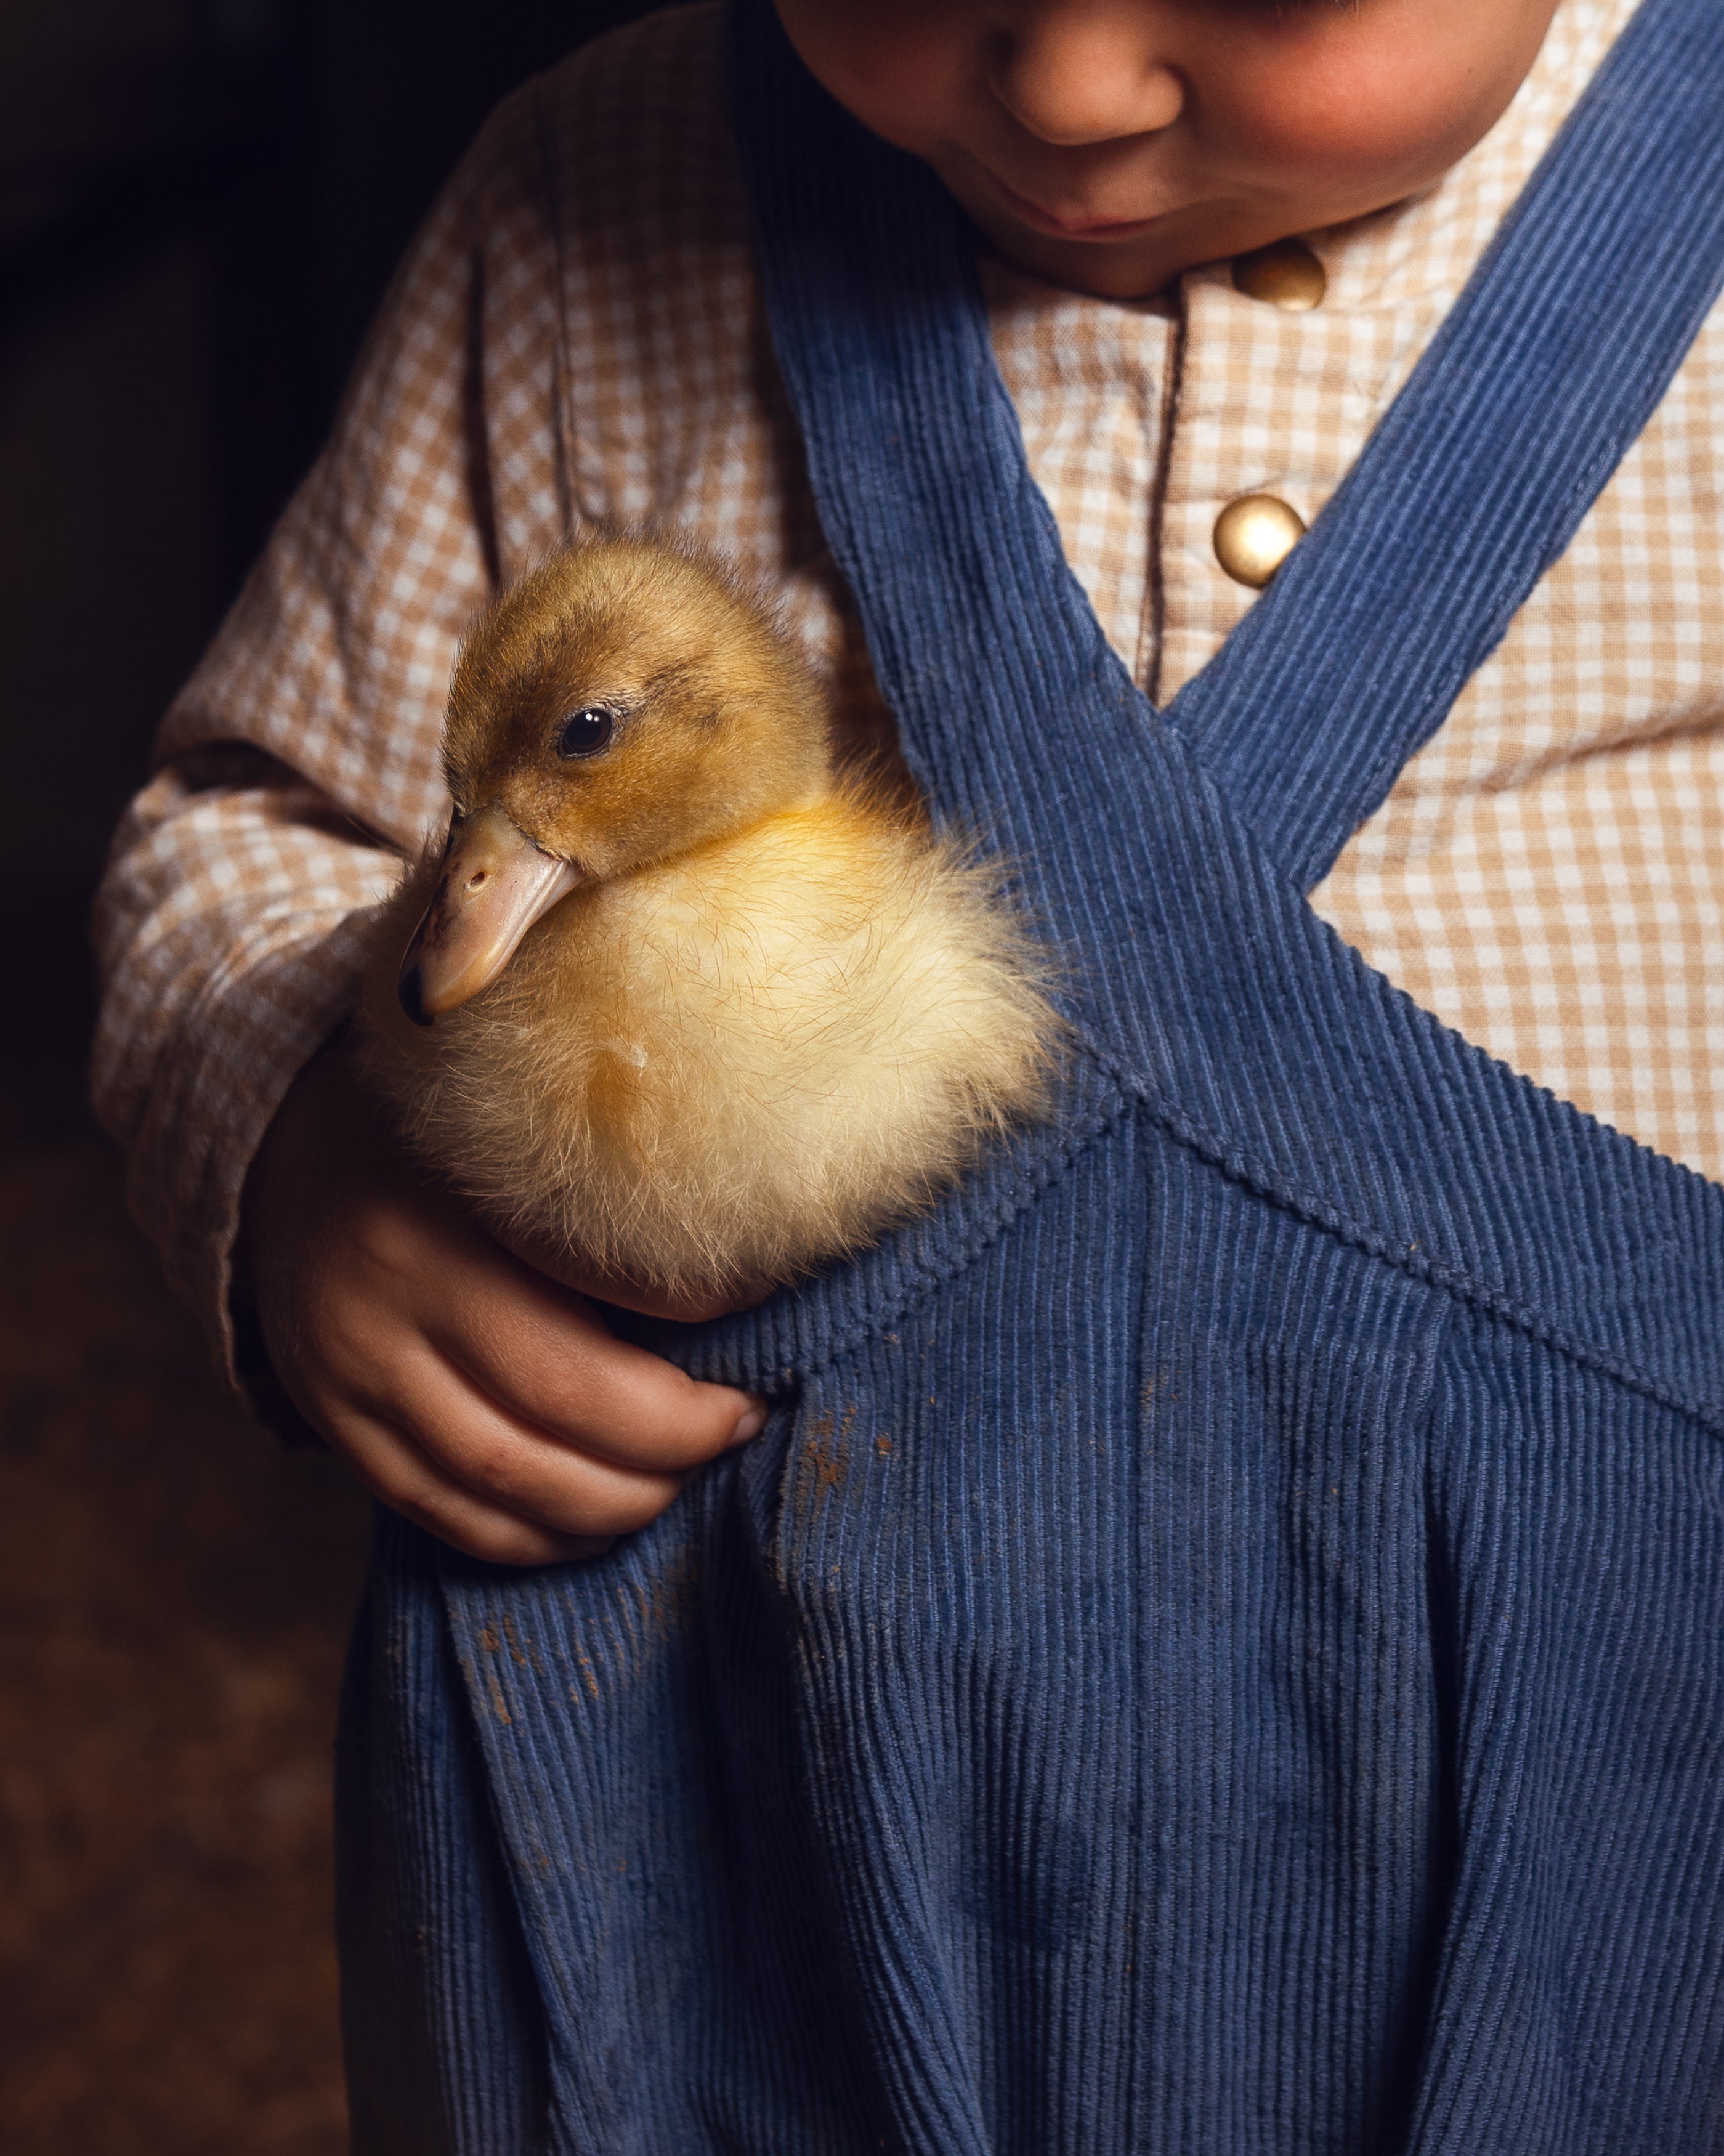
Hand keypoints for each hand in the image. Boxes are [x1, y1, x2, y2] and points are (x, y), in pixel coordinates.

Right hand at [239, 1039, 766, 1565]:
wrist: (284, 1146)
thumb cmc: (435, 1125)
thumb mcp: (509, 1122)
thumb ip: (604, 1190)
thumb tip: (748, 1263)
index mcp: (440, 1211)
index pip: (593, 1300)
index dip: (693, 1339)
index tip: (757, 1340)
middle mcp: (383, 1300)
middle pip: (557, 1411)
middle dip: (671, 1441)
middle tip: (739, 1420)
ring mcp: (348, 1374)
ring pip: (505, 1483)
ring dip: (614, 1503)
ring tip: (682, 1476)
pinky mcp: (335, 1425)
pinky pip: (444, 1515)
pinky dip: (535, 1538)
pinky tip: (599, 1521)